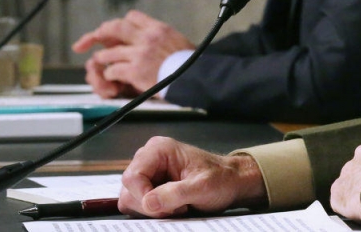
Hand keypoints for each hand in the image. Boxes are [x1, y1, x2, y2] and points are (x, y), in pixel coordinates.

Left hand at [71, 10, 194, 97]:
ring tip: (101, 62)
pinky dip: (109, 75)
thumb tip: (155, 39)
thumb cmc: (191, 63)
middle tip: (92, 39)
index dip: (122, 23)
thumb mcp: (179, 40)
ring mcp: (140, 54)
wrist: (196, 77)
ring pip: (109, 52)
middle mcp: (147, 38)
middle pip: (115, 28)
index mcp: (158, 29)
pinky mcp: (135, 71)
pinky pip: (113, 70)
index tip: (116, 31)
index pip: (133, 17)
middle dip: (100, 33)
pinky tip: (112, 78)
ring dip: (102, 59)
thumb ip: (162, 37)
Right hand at [119, 136, 267, 216]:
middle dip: (150, 205)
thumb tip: (148, 202)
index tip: (165, 207)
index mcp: (158, 149)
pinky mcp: (150, 186)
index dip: (144, 196)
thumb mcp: (202, 187)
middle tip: (177, 207)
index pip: (132, 177)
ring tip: (178, 205)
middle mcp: (149, 158)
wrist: (231, 182)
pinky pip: (139, 204)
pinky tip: (174, 207)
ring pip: (131, 199)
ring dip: (153, 209)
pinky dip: (154, 211)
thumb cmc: (220, 179)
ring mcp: (148, 172)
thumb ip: (175, 193)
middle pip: (129, 190)